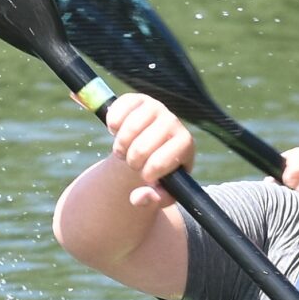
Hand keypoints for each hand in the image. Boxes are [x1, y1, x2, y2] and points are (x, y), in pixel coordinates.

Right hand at [106, 93, 194, 208]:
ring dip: (120, 146)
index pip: (162, 161)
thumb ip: (154, 199)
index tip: (146, 177)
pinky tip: (116, 132)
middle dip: (132, 162)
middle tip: (132, 164)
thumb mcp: (163, 191)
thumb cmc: (161, 173)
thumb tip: (138, 197)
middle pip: (142, 147)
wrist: (152, 150)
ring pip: (129, 129)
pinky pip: (119, 109)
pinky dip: (113, 124)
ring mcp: (156, 108)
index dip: (148, 173)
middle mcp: (173, 122)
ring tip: (123, 152)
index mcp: (185, 144)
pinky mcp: (139, 100)